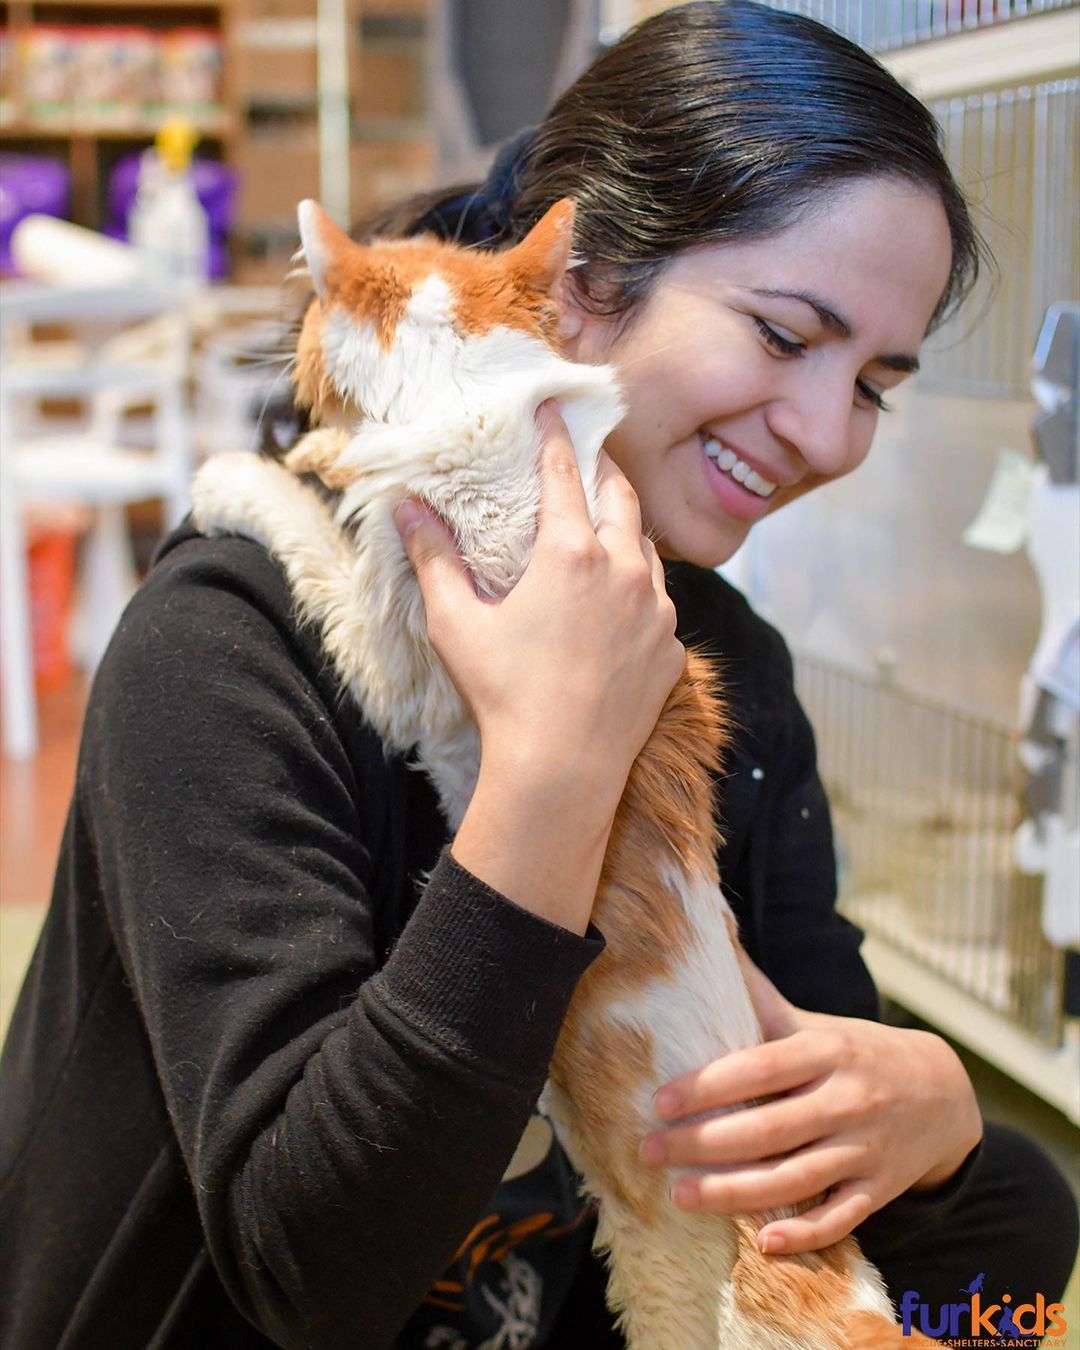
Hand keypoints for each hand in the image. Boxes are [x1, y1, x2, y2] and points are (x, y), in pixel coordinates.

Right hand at [394, 402, 683, 815]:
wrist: (562, 769)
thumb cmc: (503, 694)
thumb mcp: (456, 623)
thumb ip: (434, 559)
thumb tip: (406, 510)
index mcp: (573, 553)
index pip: (566, 475)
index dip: (558, 437)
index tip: (556, 409)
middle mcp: (626, 570)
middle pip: (622, 498)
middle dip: (605, 472)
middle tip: (591, 460)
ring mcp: (656, 612)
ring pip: (648, 551)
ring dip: (627, 533)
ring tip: (608, 531)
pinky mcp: (671, 651)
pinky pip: (659, 604)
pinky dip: (641, 591)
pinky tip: (621, 606)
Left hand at [642, 962, 982, 1254]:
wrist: (945, 1093)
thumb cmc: (860, 1052)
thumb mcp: (817, 1023)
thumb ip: (762, 1001)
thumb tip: (713, 943)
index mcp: (827, 1052)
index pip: (759, 1068)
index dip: (707, 1086)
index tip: (660, 1100)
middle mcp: (847, 1100)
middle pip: (768, 1129)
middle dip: (704, 1143)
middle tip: (651, 1150)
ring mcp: (866, 1149)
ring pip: (794, 1178)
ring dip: (733, 1192)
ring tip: (679, 1195)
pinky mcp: (879, 1190)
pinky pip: (840, 1218)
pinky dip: (803, 1233)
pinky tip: (761, 1243)